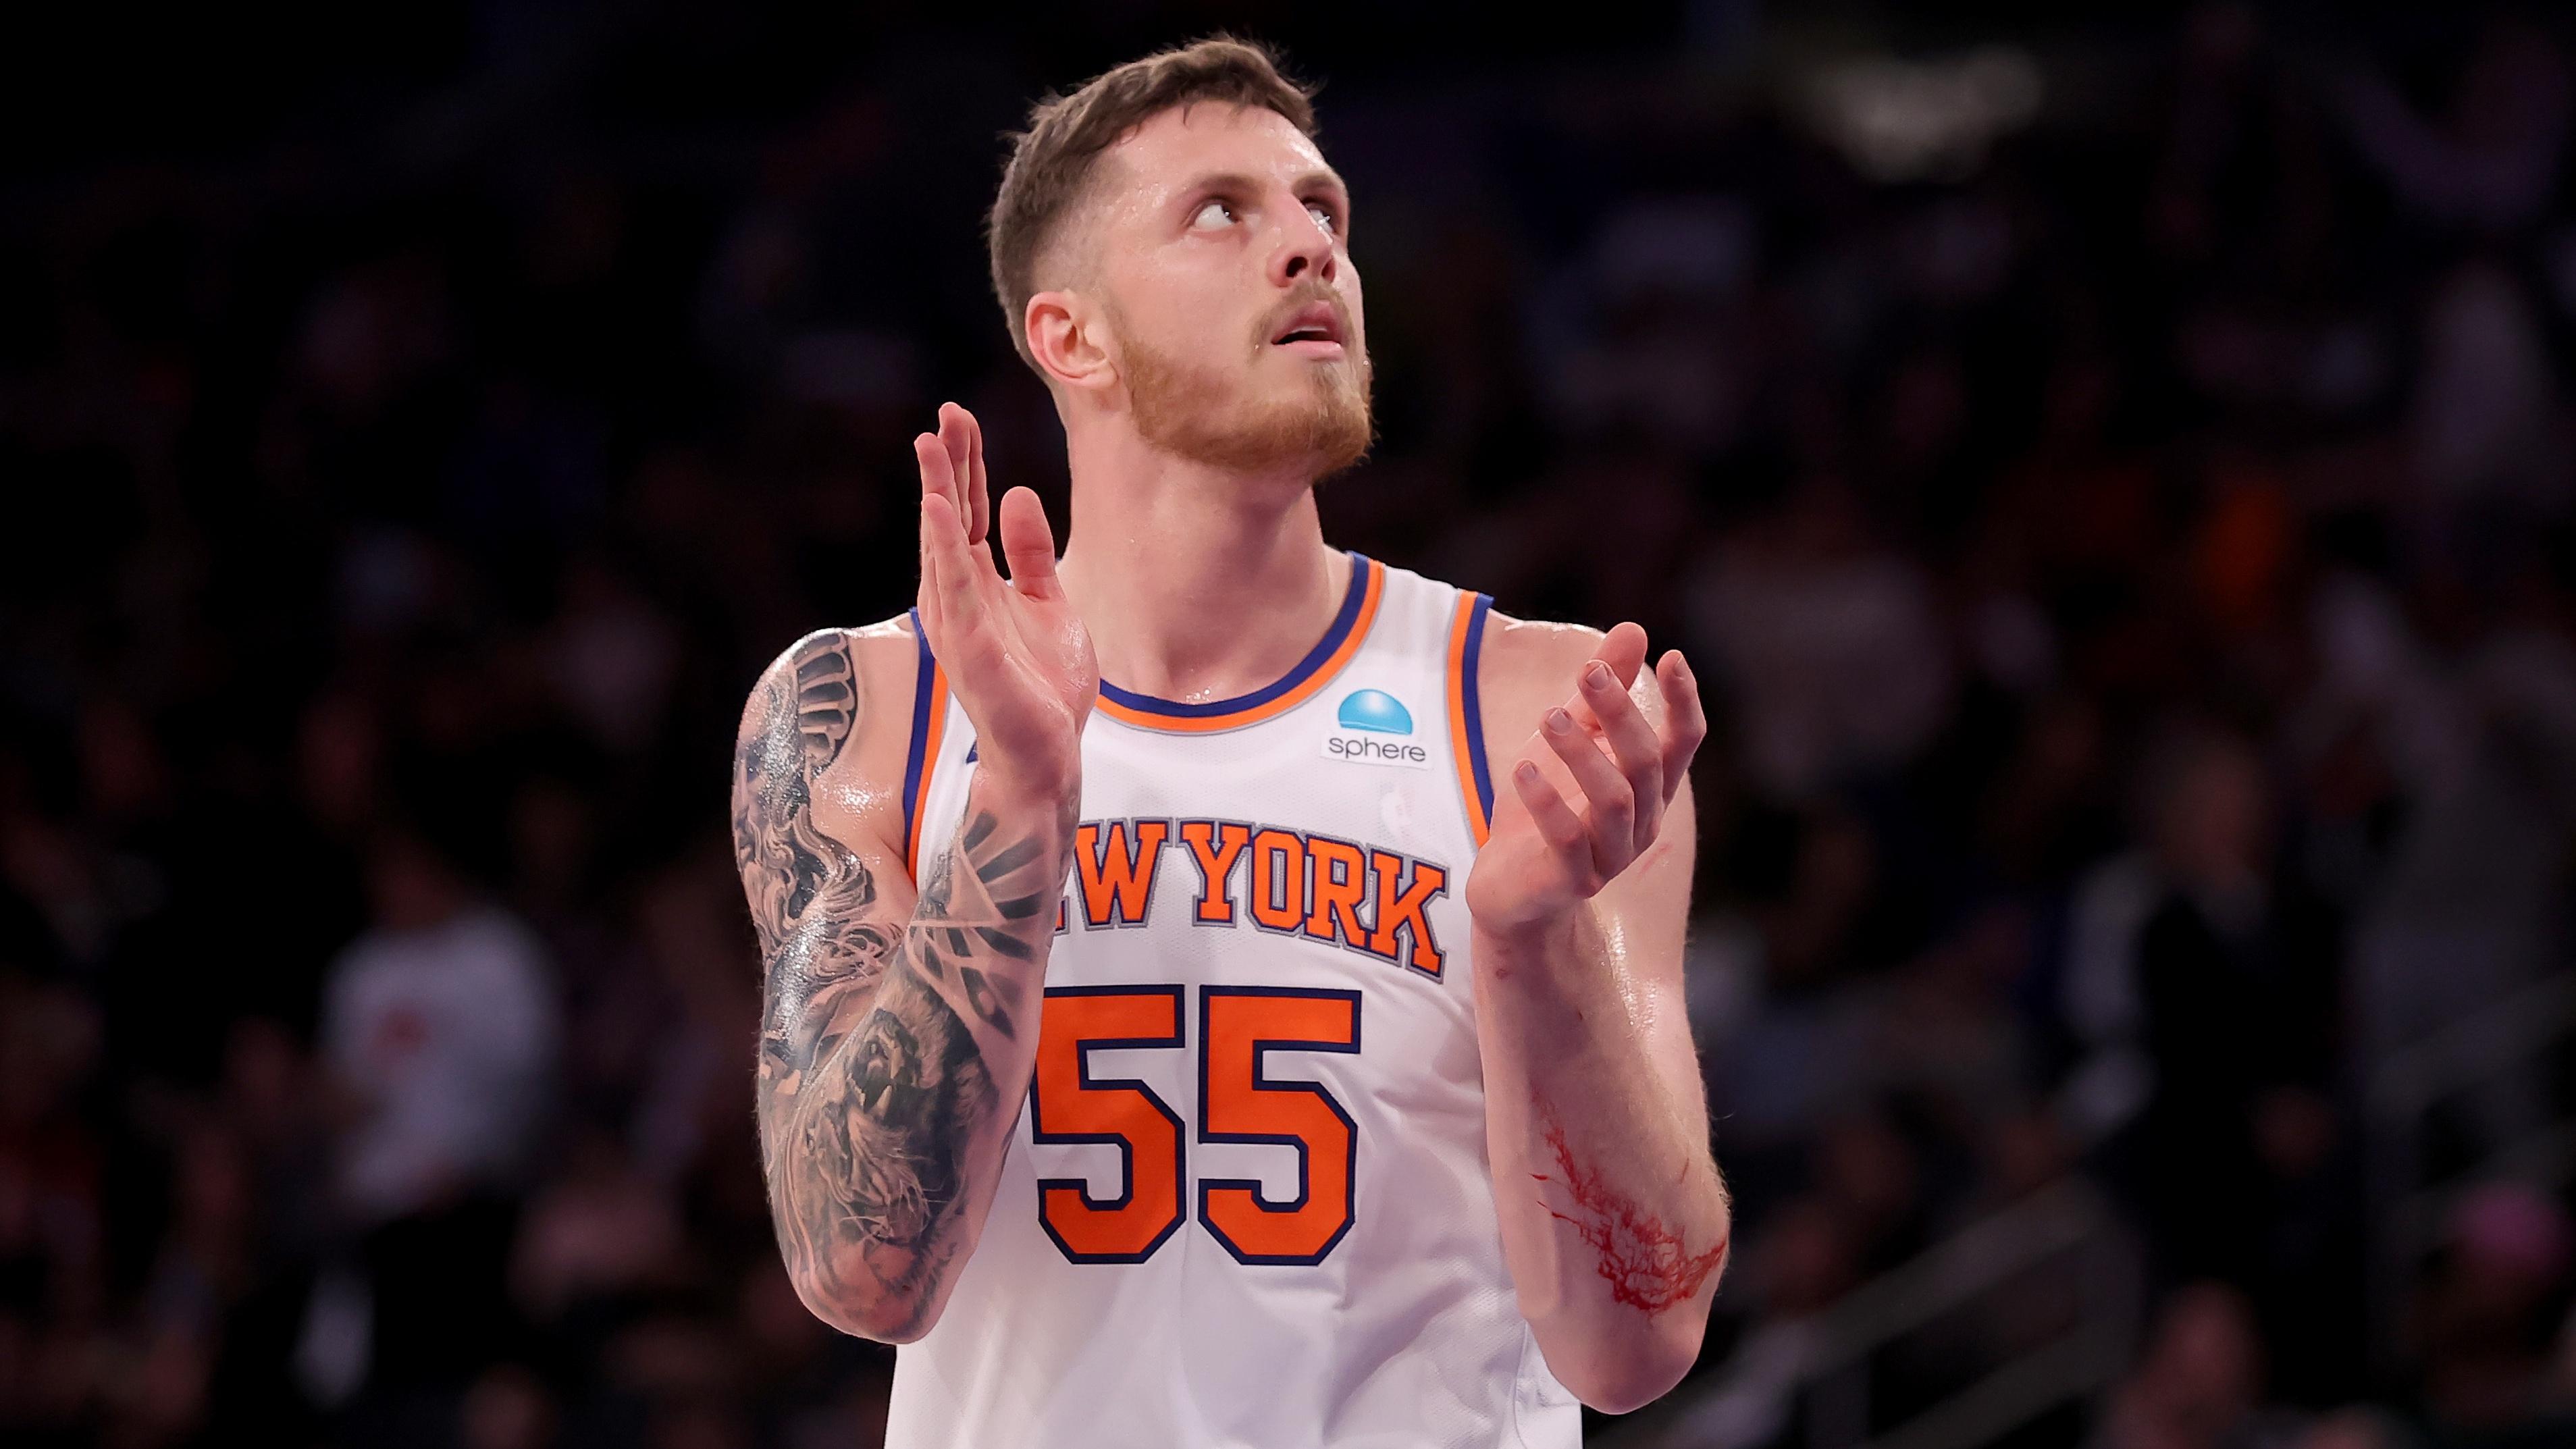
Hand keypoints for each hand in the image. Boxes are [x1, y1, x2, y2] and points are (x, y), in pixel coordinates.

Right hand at [915, 403, 1095, 798]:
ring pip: (943, 545)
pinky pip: (955, 589)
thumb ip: (1031, 554)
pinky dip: (945, 548)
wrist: (1048, 755)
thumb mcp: (1049, 605)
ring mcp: (958, 622)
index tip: (960, 418)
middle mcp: (958, 599)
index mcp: (977, 585)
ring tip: (931, 446)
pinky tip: (939, 511)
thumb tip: (1017, 494)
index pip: (967, 514)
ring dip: (937, 494)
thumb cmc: (1043, 687)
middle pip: (949, 519)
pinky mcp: (969, 648)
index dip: (965, 466)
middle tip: (944, 414)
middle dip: (947, 466)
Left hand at [1465, 623, 1705, 936]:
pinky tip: (1523, 769)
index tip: (1672, 657)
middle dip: (1620, 712)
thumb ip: (1602, 689)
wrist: (1509, 887)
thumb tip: (1634, 629)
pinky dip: (1547, 802)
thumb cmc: (1548, 805)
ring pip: (1614, 799)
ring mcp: (1611, 854)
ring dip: (1582, 753)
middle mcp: (1642, 821)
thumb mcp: (1572, 736)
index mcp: (1650, 785)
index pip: (1683, 741)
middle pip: (1646, 761)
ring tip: (1547, 717)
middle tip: (1587, 672)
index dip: (1684, 701)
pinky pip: (1568, 839)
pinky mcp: (1573, 880)